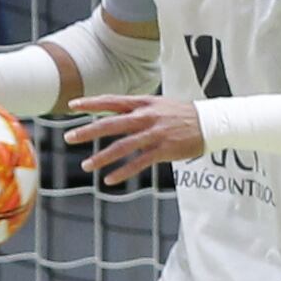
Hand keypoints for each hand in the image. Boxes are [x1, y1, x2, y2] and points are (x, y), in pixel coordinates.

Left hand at [68, 91, 208, 182]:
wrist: (210, 123)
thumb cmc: (182, 114)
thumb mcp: (158, 105)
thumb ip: (137, 108)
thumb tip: (116, 112)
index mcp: (143, 103)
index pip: (112, 101)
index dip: (91, 103)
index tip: (72, 105)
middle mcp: (146, 116)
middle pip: (112, 123)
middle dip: (88, 131)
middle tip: (69, 137)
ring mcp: (154, 133)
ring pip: (122, 146)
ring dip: (102, 157)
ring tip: (86, 166)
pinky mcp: (164, 150)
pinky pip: (139, 163)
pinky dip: (123, 172)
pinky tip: (109, 180)